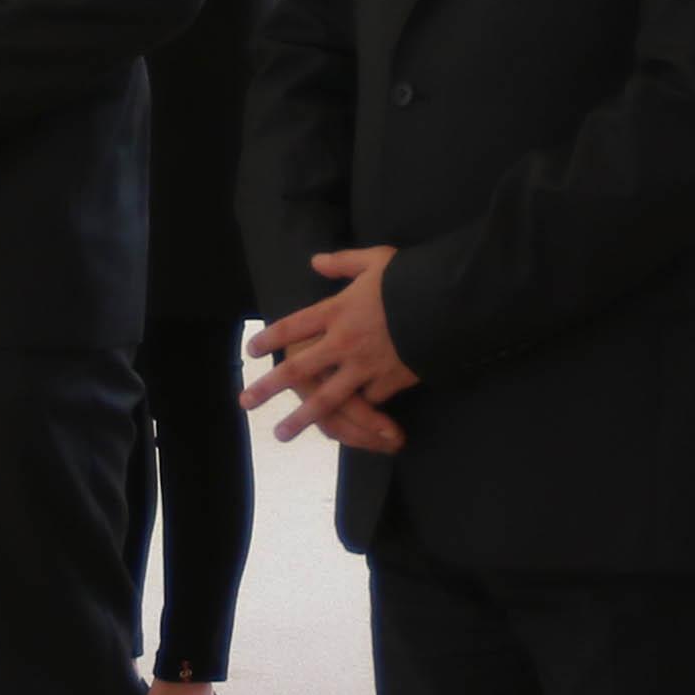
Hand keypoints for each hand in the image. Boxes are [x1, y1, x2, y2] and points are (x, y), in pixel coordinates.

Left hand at [245, 249, 412, 446]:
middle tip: (246, 402)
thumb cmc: (411, 278)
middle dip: (269, 387)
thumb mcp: (375, 260)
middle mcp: (343, 342)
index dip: (270, 338)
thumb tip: (315, 261)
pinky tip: (353, 421)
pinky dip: (361, 412)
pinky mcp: (389, 381)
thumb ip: (343, 263)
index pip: (293, 326)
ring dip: (302, 418)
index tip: (252, 351)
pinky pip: (369, 402)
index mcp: (337, 310)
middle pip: (298, 369)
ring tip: (282, 434)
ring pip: (326, 399)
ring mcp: (365, 366)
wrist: (448, 303)